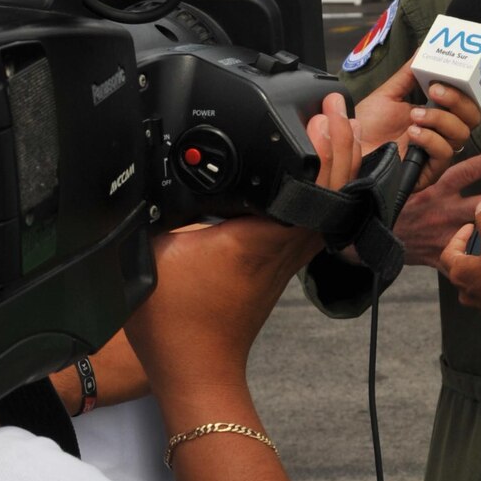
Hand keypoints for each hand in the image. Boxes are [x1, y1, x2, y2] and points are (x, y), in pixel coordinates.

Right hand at [126, 95, 358, 401]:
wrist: (196, 372)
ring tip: (334, 130)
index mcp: (260, 236)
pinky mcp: (281, 268)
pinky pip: (315, 222)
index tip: (321, 113)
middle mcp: (284, 246)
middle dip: (340, 143)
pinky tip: (311, 178)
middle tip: (334, 107)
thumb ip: (151, 206)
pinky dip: (322, 194)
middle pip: (334, 190)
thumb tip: (140, 172)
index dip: (324, 145)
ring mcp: (288, 259)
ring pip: (330, 206)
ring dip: (336, 168)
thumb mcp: (150, 253)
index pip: (310, 184)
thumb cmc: (176, 327)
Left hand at [354, 58, 480, 187]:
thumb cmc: (365, 127)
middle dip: (460, 100)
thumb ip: (411, 73)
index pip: (470, 105)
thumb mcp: (388, 93)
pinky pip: (444, 153)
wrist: (348, 150)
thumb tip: (426, 48)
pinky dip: (432, 139)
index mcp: (436, 113)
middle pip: (473, 117)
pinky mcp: (428, 172)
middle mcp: (441, 132)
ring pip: (461, 134)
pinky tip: (413, 133)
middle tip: (437, 89)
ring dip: (441, 118)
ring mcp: (436, 153)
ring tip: (415, 114)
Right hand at [394, 145, 480, 267]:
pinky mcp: (442, 256)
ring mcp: (444, 235)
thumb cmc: (389, 204)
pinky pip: (463, 261)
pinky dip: (478, 264)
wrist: (371, 234)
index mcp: (436, 191)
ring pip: (477, 234)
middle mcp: (444, 212)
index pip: (466, 171)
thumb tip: (438, 145)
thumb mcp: (407, 182)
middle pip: (480, 206)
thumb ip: (427, 169)